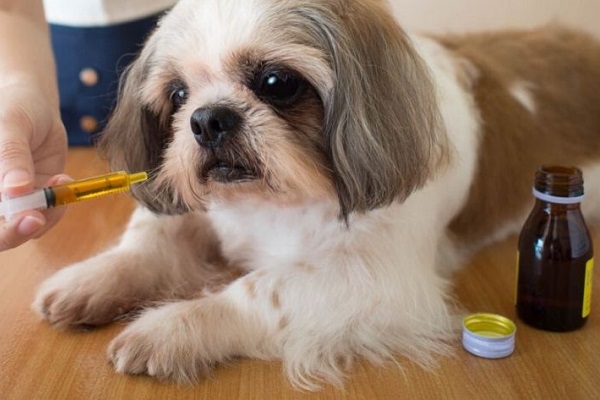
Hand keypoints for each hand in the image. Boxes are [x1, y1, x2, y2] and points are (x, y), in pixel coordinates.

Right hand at [0, 77, 68, 250]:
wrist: (34, 102)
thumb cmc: (13, 106)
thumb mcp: (10, 126)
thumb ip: (11, 157)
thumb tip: (15, 189)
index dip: (3, 231)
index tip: (27, 218)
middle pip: (1, 235)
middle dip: (21, 230)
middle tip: (40, 217)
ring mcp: (14, 199)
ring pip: (28, 227)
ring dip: (49, 212)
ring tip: (60, 180)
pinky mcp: (37, 196)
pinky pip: (49, 214)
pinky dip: (60, 203)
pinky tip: (63, 179)